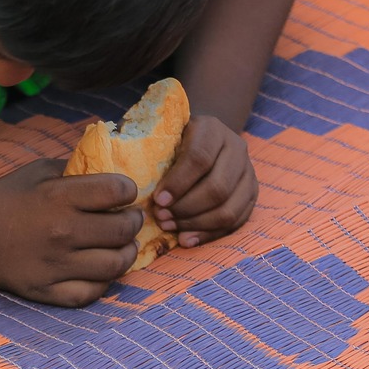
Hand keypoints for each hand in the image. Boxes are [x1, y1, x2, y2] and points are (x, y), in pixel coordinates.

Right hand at [0, 157, 141, 306]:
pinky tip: (99, 270)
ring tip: (121, 245)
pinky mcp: (46, 290)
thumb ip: (74, 169)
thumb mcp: (36, 172)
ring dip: (126, 252)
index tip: (122, 194)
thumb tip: (111, 169)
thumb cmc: (3, 199)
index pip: (118, 190)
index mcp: (58, 196)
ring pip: (116, 264)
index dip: (127, 190)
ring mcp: (55, 265)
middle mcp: (61, 231)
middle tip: (127, 219)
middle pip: (124, 229)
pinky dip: (103, 282)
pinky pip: (92, 293)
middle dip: (132, 221)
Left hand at [150, 115, 255, 247]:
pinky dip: (210, 234)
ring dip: (197, 224)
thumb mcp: (159, 131)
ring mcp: (248, 172)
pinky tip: (187, 240)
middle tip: (161, 218)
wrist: (204, 137)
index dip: (178, 183)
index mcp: (211, 128)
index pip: (199, 158)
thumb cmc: (171, 138)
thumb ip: (142, 141)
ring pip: (229, 209)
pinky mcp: (251, 194)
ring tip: (170, 228)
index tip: (157, 200)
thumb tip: (117, 161)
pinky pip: (236, 221)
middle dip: (186, 209)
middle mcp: (236, 148)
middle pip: (217, 188)